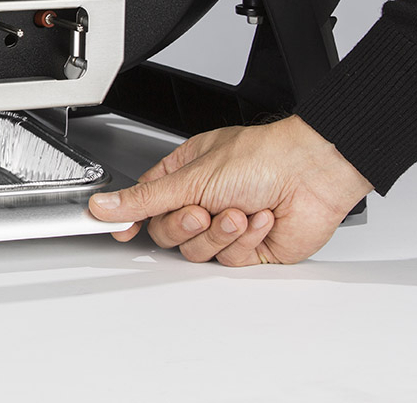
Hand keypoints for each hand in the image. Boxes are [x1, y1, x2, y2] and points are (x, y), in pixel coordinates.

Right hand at [88, 115, 372, 265]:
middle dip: (185, 224)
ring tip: (237, 210)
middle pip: (168, 233)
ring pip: (198, 250)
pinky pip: (232, 258)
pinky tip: (259, 217)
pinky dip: (247, 238)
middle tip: (200, 210)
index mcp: (184, 175)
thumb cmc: (261, 158)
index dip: (132, 219)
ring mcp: (227, 226)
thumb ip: (144, 199)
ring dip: (220, 232)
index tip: (123, 230)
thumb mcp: (191, 177)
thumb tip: (103, 206)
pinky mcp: (252, 248)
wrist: (312, 173)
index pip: (145, 203)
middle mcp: (204, 200)